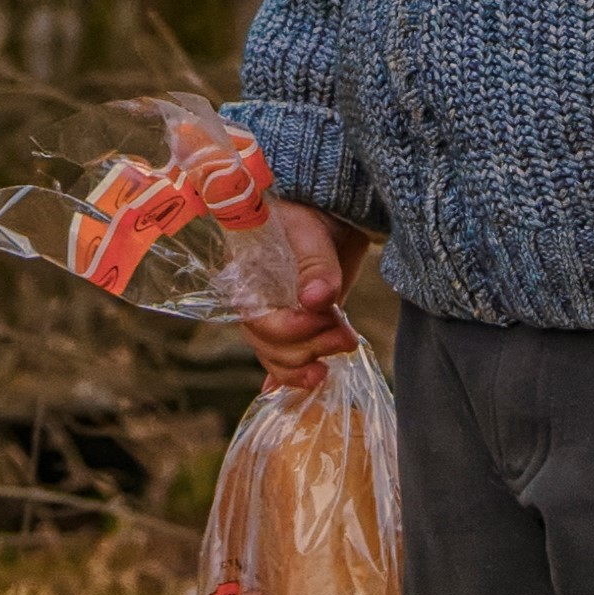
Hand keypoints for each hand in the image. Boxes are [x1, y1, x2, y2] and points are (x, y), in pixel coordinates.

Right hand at [239, 199, 370, 392]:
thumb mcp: (314, 233)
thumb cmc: (315, 213)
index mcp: (245, 275)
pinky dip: (295, 376)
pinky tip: (310, 381)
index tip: (327, 315)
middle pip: (266, 343)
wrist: (331, 214)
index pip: (254, 317)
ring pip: (276, 357)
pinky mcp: (294, 326)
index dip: (290, 328)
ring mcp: (273, 315)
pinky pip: (285, 359)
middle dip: (307, 347)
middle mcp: (253, 300)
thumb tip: (317, 299)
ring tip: (344, 348)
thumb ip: (317, 266)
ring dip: (307, 364)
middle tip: (348, 335)